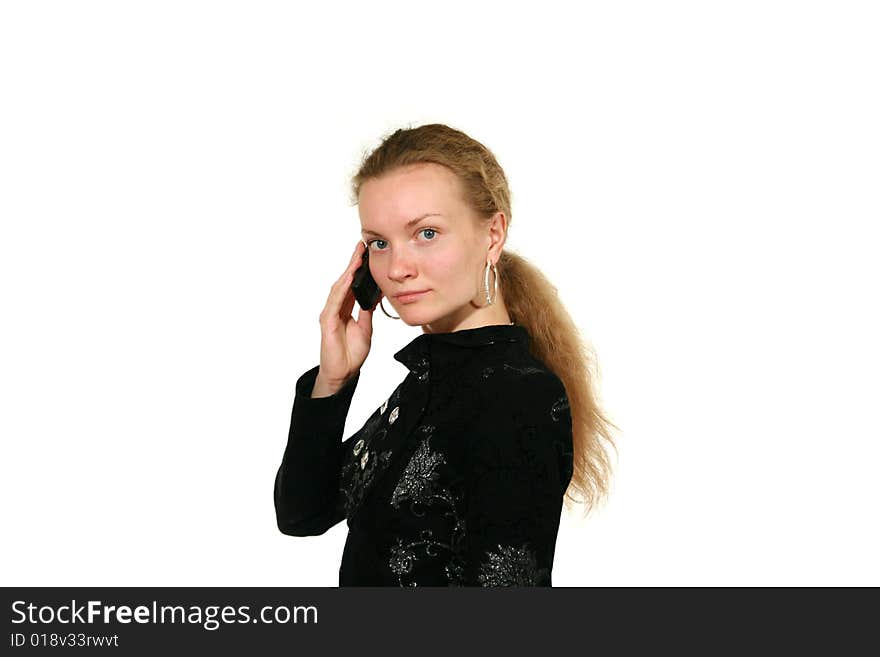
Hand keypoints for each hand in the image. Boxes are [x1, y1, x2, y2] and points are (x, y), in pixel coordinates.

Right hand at [314, 240, 375, 394]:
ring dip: (348, 272)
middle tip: (361, 246)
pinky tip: (348, 278)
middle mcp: (336, 308)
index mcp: (345, 308)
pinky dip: (342, 289)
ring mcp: (330, 313)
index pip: (352, 284)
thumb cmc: (351, 353)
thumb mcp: (366, 328)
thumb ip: (367, 311)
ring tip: (357, 257)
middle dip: (352, 264)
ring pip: (339, 287)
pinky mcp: (327, 322)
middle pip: (344, 281)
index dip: (358, 268)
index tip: (366, 253)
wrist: (343, 373)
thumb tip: (374, 296)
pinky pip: (335, 301)